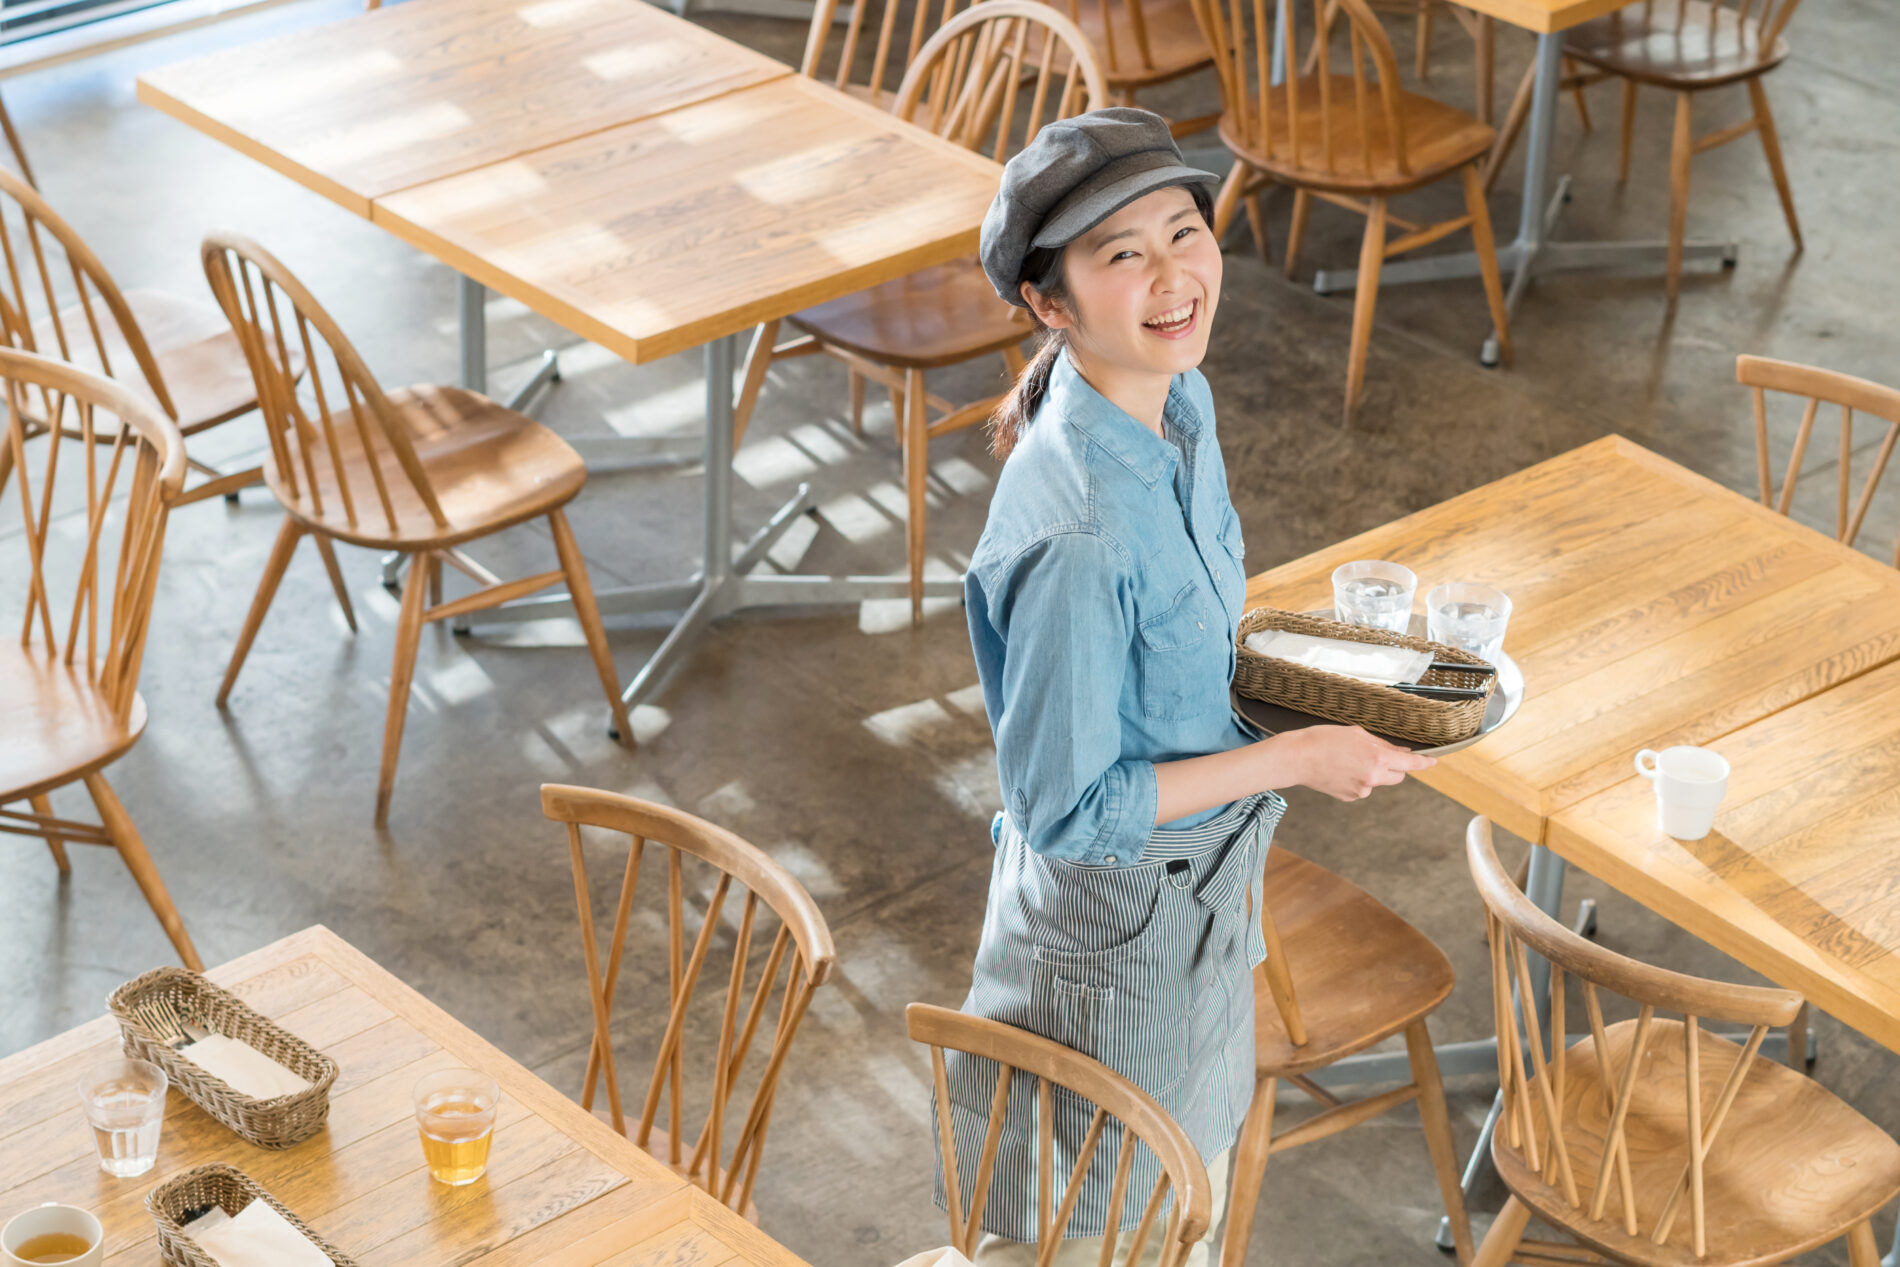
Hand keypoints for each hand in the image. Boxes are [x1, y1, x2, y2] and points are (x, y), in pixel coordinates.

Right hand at [1282, 725, 1435, 801]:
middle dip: (1394, 767)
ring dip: (1373, 772)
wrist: (1296, 758)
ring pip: (1378, 781)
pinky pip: (1363, 788)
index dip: (1424, 763)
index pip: (1410, 764)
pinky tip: (1340, 770)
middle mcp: (1373, 778)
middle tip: (1376, 754)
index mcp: (1377, 758)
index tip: (1433, 762)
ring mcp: (1361, 791)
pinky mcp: (1349, 797)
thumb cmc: (1322, 740)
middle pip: (1398, 776)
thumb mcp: (1356, 734)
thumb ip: (1382, 744)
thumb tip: (1400, 752)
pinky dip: (1358, 779)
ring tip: (1348, 760)